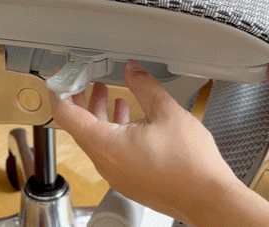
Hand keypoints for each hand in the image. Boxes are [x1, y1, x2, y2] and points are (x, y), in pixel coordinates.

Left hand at [49, 61, 240, 223]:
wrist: (208, 198)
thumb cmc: (190, 164)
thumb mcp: (167, 112)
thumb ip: (144, 87)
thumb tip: (133, 71)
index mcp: (107, 145)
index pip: (67, 116)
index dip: (61, 92)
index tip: (61, 79)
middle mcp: (105, 163)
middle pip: (80, 127)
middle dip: (81, 100)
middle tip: (84, 80)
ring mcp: (116, 175)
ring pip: (96, 140)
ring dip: (98, 115)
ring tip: (107, 94)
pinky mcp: (129, 180)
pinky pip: (110, 152)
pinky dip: (112, 131)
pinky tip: (129, 118)